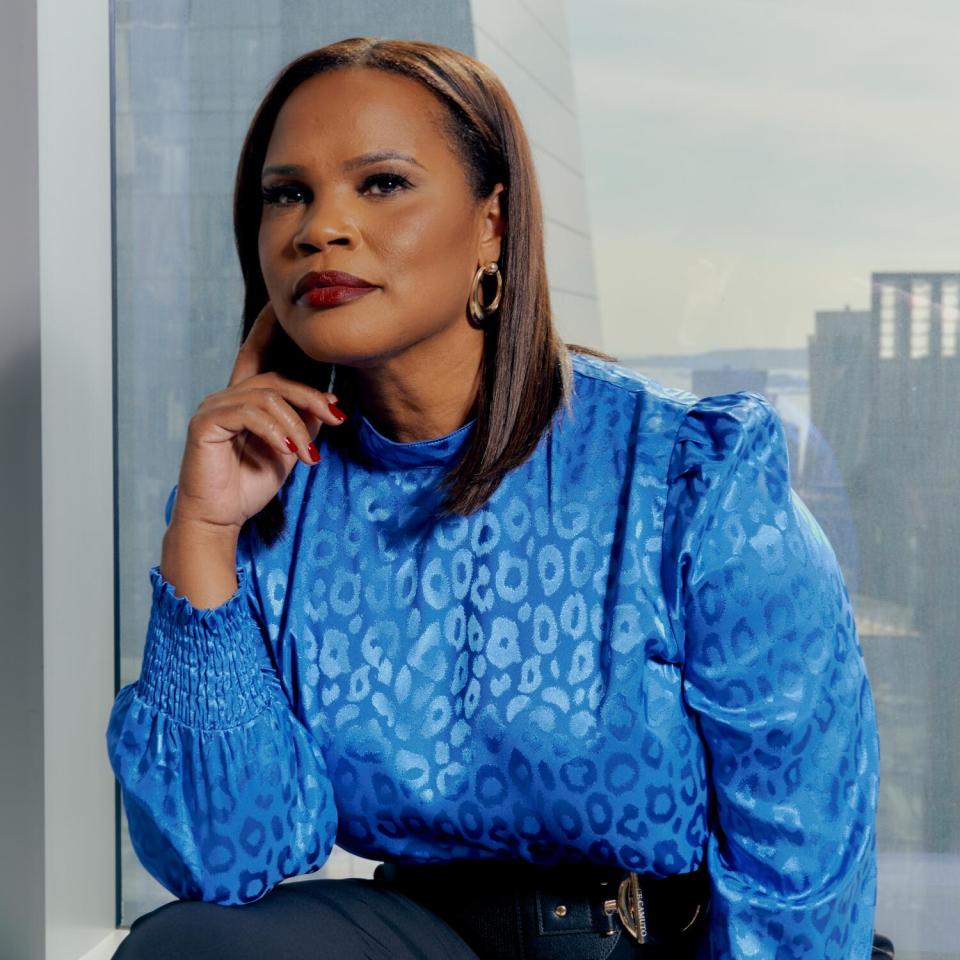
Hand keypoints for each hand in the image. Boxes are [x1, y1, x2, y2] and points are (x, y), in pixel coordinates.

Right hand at [169, 301, 345, 535]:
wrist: (221, 517)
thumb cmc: (250, 485)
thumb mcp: (288, 450)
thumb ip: (302, 423)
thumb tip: (329, 404)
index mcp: (245, 400)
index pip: (266, 363)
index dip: (284, 351)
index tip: (313, 363)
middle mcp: (227, 397)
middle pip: (277, 380)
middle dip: (312, 398)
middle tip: (337, 419)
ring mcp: (213, 407)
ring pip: (267, 397)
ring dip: (296, 425)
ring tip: (308, 454)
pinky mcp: (205, 422)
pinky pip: (248, 413)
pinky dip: (274, 430)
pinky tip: (288, 450)